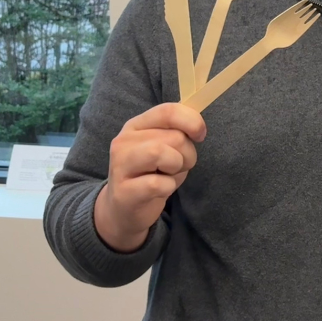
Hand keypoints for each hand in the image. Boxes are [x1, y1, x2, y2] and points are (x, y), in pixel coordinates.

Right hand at [93, 103, 206, 252]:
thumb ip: (176, 132)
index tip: (200, 136)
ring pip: (161, 153)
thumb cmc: (151, 174)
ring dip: (177, 167)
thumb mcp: (163, 147)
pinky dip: (169, 187)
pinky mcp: (123, 191)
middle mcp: (124, 142)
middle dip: (187, 154)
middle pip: (174, 137)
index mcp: (136, 126)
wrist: (124, 209)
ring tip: (170, 175)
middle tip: (178, 166)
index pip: (168, 111)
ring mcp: (121, 166)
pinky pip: (158, 183)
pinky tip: (160, 190)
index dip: (192, 122)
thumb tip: (198, 127)